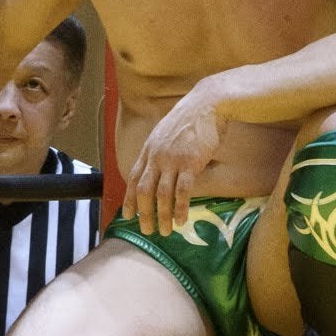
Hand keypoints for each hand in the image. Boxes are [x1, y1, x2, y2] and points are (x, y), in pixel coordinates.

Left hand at [121, 88, 224, 237]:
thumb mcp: (167, 133)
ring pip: (161, 194)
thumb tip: (159, 169)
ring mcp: (172, 159)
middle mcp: (156, 156)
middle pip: (143, 190)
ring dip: (162, 216)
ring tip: (165, 231)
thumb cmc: (190, 119)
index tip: (128, 215)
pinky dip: (180, 208)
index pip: (133, 178)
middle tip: (146, 231)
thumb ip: (160, 150)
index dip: (129, 199)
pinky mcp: (190, 163)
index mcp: (149, 148)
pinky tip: (182, 220)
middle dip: (144, 213)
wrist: (207, 104)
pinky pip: (182, 191)